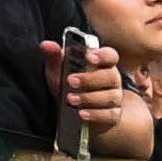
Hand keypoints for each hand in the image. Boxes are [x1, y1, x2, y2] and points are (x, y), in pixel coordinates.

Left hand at [46, 38, 149, 157]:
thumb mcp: (58, 71)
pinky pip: (110, 115)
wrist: (73, 113)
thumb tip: (46, 45)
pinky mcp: (113, 115)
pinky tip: (82, 113)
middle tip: (71, 80)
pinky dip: (95, 114)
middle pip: (111, 76)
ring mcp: (114, 98)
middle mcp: (111, 80)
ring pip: (111, 96)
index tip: (90, 56)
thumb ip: (54, 57)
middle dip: (90, 79)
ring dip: (89, 97)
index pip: (110, 56)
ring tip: (71, 99)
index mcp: (101, 65)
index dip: (103, 55)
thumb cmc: (68, 86)